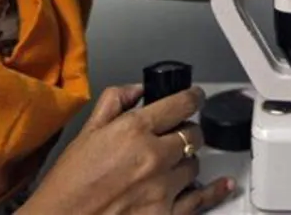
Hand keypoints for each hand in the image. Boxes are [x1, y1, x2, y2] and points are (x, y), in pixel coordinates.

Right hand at [22, 85, 233, 214]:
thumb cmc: (68, 185)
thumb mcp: (86, 133)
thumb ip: (113, 102)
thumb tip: (136, 89)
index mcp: (133, 130)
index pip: (180, 104)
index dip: (193, 97)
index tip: (195, 96)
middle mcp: (153, 157)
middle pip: (192, 134)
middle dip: (186, 131)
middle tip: (175, 135)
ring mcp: (162, 188)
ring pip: (195, 164)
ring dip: (186, 161)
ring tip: (170, 164)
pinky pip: (200, 199)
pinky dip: (212, 191)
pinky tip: (221, 185)